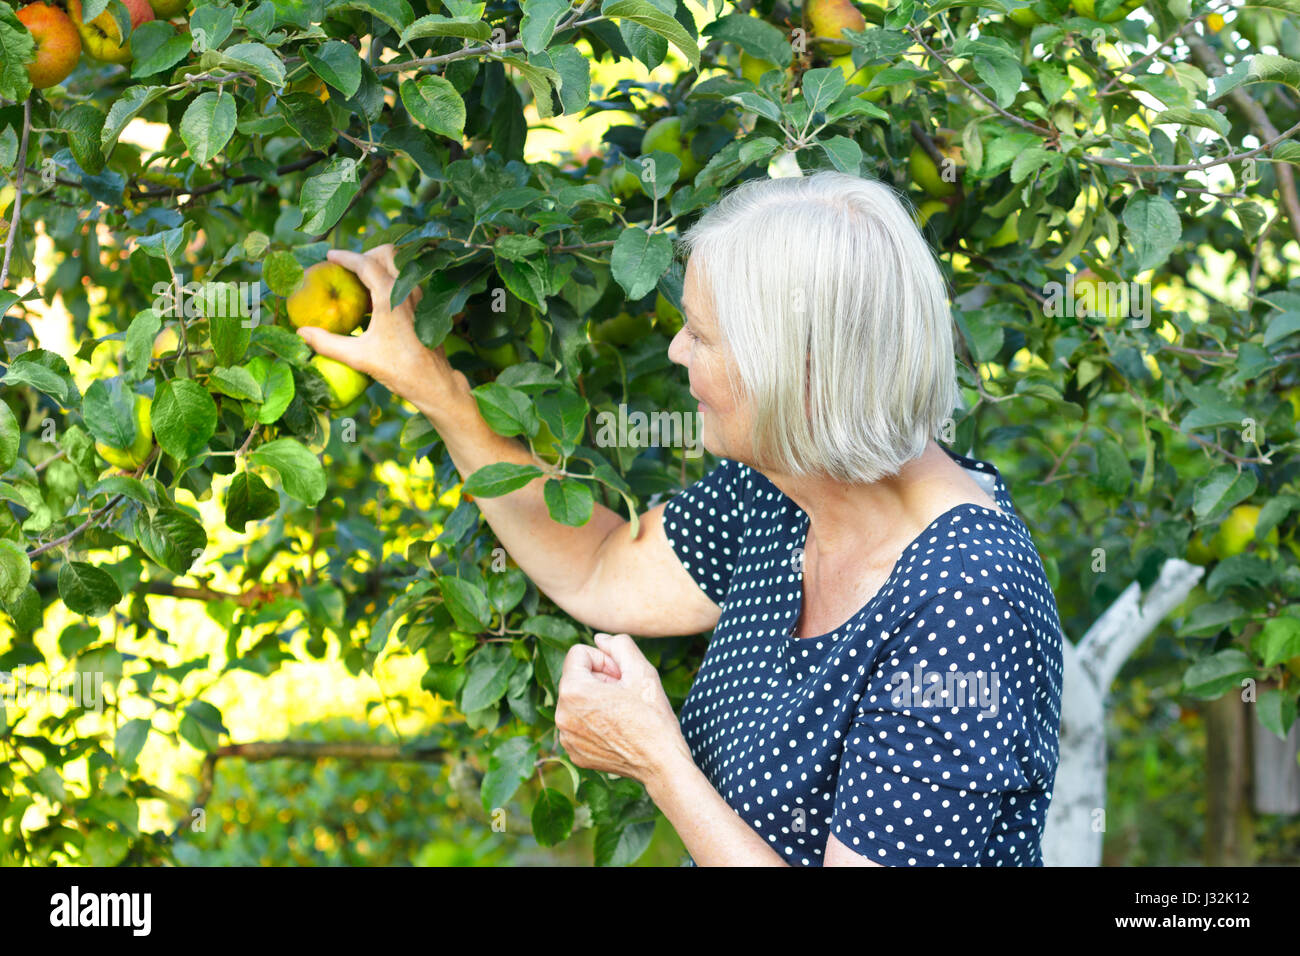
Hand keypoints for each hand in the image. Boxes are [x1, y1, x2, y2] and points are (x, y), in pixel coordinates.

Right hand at [294, 244, 457, 402]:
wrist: (434, 382)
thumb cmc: (398, 369)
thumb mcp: (359, 357)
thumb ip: (327, 343)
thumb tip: (301, 333)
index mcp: (391, 295)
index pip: (365, 263)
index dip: (345, 257)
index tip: (330, 256)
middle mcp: (408, 289)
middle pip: (388, 252)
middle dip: (367, 254)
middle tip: (349, 268)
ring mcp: (421, 295)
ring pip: (400, 264)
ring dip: (380, 266)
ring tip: (361, 283)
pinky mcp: (426, 305)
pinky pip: (406, 279)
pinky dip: (391, 279)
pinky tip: (378, 301)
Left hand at [554, 633, 689, 785]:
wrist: (661, 764)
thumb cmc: (653, 717)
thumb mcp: (642, 670)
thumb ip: (618, 645)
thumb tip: (599, 639)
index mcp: (573, 691)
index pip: (579, 654)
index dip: (604, 660)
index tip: (622, 677)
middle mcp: (561, 714)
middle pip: (577, 677)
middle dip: (599, 680)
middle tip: (624, 695)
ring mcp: (566, 737)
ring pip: (577, 701)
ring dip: (596, 700)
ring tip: (621, 713)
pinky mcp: (573, 753)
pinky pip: (578, 724)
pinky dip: (594, 722)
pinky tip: (616, 730)